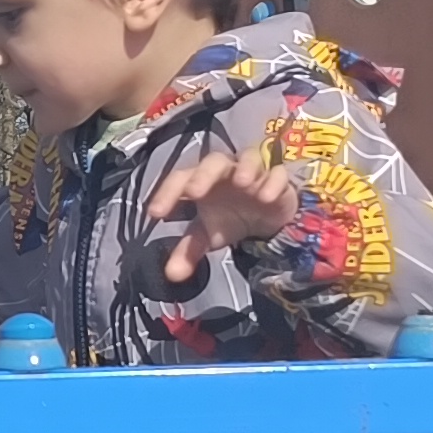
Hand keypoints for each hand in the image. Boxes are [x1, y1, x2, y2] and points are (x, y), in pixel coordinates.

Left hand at [138, 145, 299, 288]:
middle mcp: (225, 172)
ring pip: (248, 158)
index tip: (155, 213)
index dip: (166, 193)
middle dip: (203, 175)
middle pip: (213, 162)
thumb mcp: (207, 237)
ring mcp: (253, 172)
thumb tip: (172, 275)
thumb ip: (188, 252)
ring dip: (245, 167)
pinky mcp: (278, 179)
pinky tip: (267, 196)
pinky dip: (273, 182)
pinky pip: (278, 174)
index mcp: (201, 182)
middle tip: (194, 192)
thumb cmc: (229, 218)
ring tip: (242, 182)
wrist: (264, 218)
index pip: (180, 179)